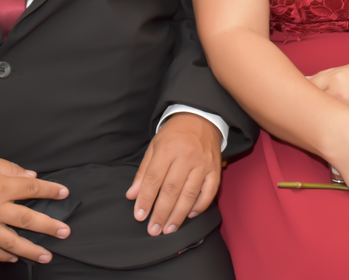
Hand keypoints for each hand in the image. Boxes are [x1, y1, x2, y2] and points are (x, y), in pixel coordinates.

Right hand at [0, 153, 69, 264]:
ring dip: (31, 250)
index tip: (63, 193)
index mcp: (0, 187)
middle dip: (49, 226)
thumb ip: (12, 170)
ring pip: (12, 241)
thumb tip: (31, 177)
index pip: (32, 190)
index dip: (50, 190)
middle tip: (64, 232)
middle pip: (28, 219)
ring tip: (46, 255)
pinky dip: (3, 255)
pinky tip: (15, 257)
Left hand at [126, 112, 222, 235]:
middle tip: (153, 230)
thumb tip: (132, 195)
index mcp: (167, 149)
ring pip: (190, 194)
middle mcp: (186, 156)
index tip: (139, 216)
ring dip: (179, 215)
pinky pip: (209, 192)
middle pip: (171, 190)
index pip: (153, 179)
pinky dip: (200, 206)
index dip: (146, 199)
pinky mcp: (215, 169)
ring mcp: (203, 163)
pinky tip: (190, 215)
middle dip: (161, 212)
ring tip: (169, 229)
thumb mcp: (154, 146)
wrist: (201, 118)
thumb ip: (143, 171)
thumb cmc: (174, 134)